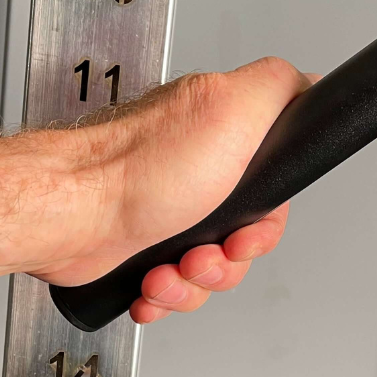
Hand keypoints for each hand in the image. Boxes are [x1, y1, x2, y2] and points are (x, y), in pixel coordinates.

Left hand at [29, 57, 313, 323]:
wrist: (69, 217)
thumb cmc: (135, 170)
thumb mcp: (229, 108)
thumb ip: (278, 87)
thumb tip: (307, 82)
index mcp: (220, 139)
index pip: (273, 193)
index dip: (266, 221)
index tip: (244, 229)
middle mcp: (194, 173)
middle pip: (245, 238)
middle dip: (227, 261)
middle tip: (202, 252)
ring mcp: (167, 213)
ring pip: (211, 270)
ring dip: (192, 283)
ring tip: (166, 270)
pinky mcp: (141, 248)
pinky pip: (175, 287)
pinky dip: (164, 294)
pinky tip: (148, 284)